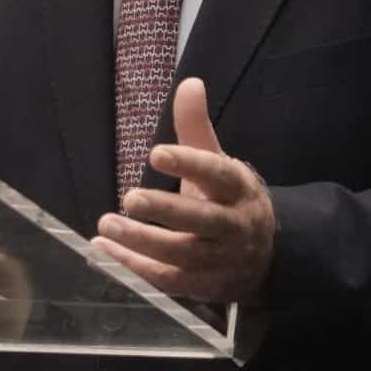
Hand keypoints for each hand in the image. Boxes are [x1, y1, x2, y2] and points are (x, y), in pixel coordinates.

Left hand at [92, 77, 276, 304]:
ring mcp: (221, 261)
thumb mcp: (217, 161)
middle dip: (164, 210)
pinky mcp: (205, 287)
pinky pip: (169, 280)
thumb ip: (197, 126)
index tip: (156, 153)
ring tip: (105, 225)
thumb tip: (190, 82)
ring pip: (183, 255)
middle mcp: (234, 226)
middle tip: (128, 198)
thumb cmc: (227, 199)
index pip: (217, 174)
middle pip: (201, 220)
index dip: (189, 164)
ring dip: (142, 243)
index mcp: (238, 189)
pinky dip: (135, 269)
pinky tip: (104, 252)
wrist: (266, 254)